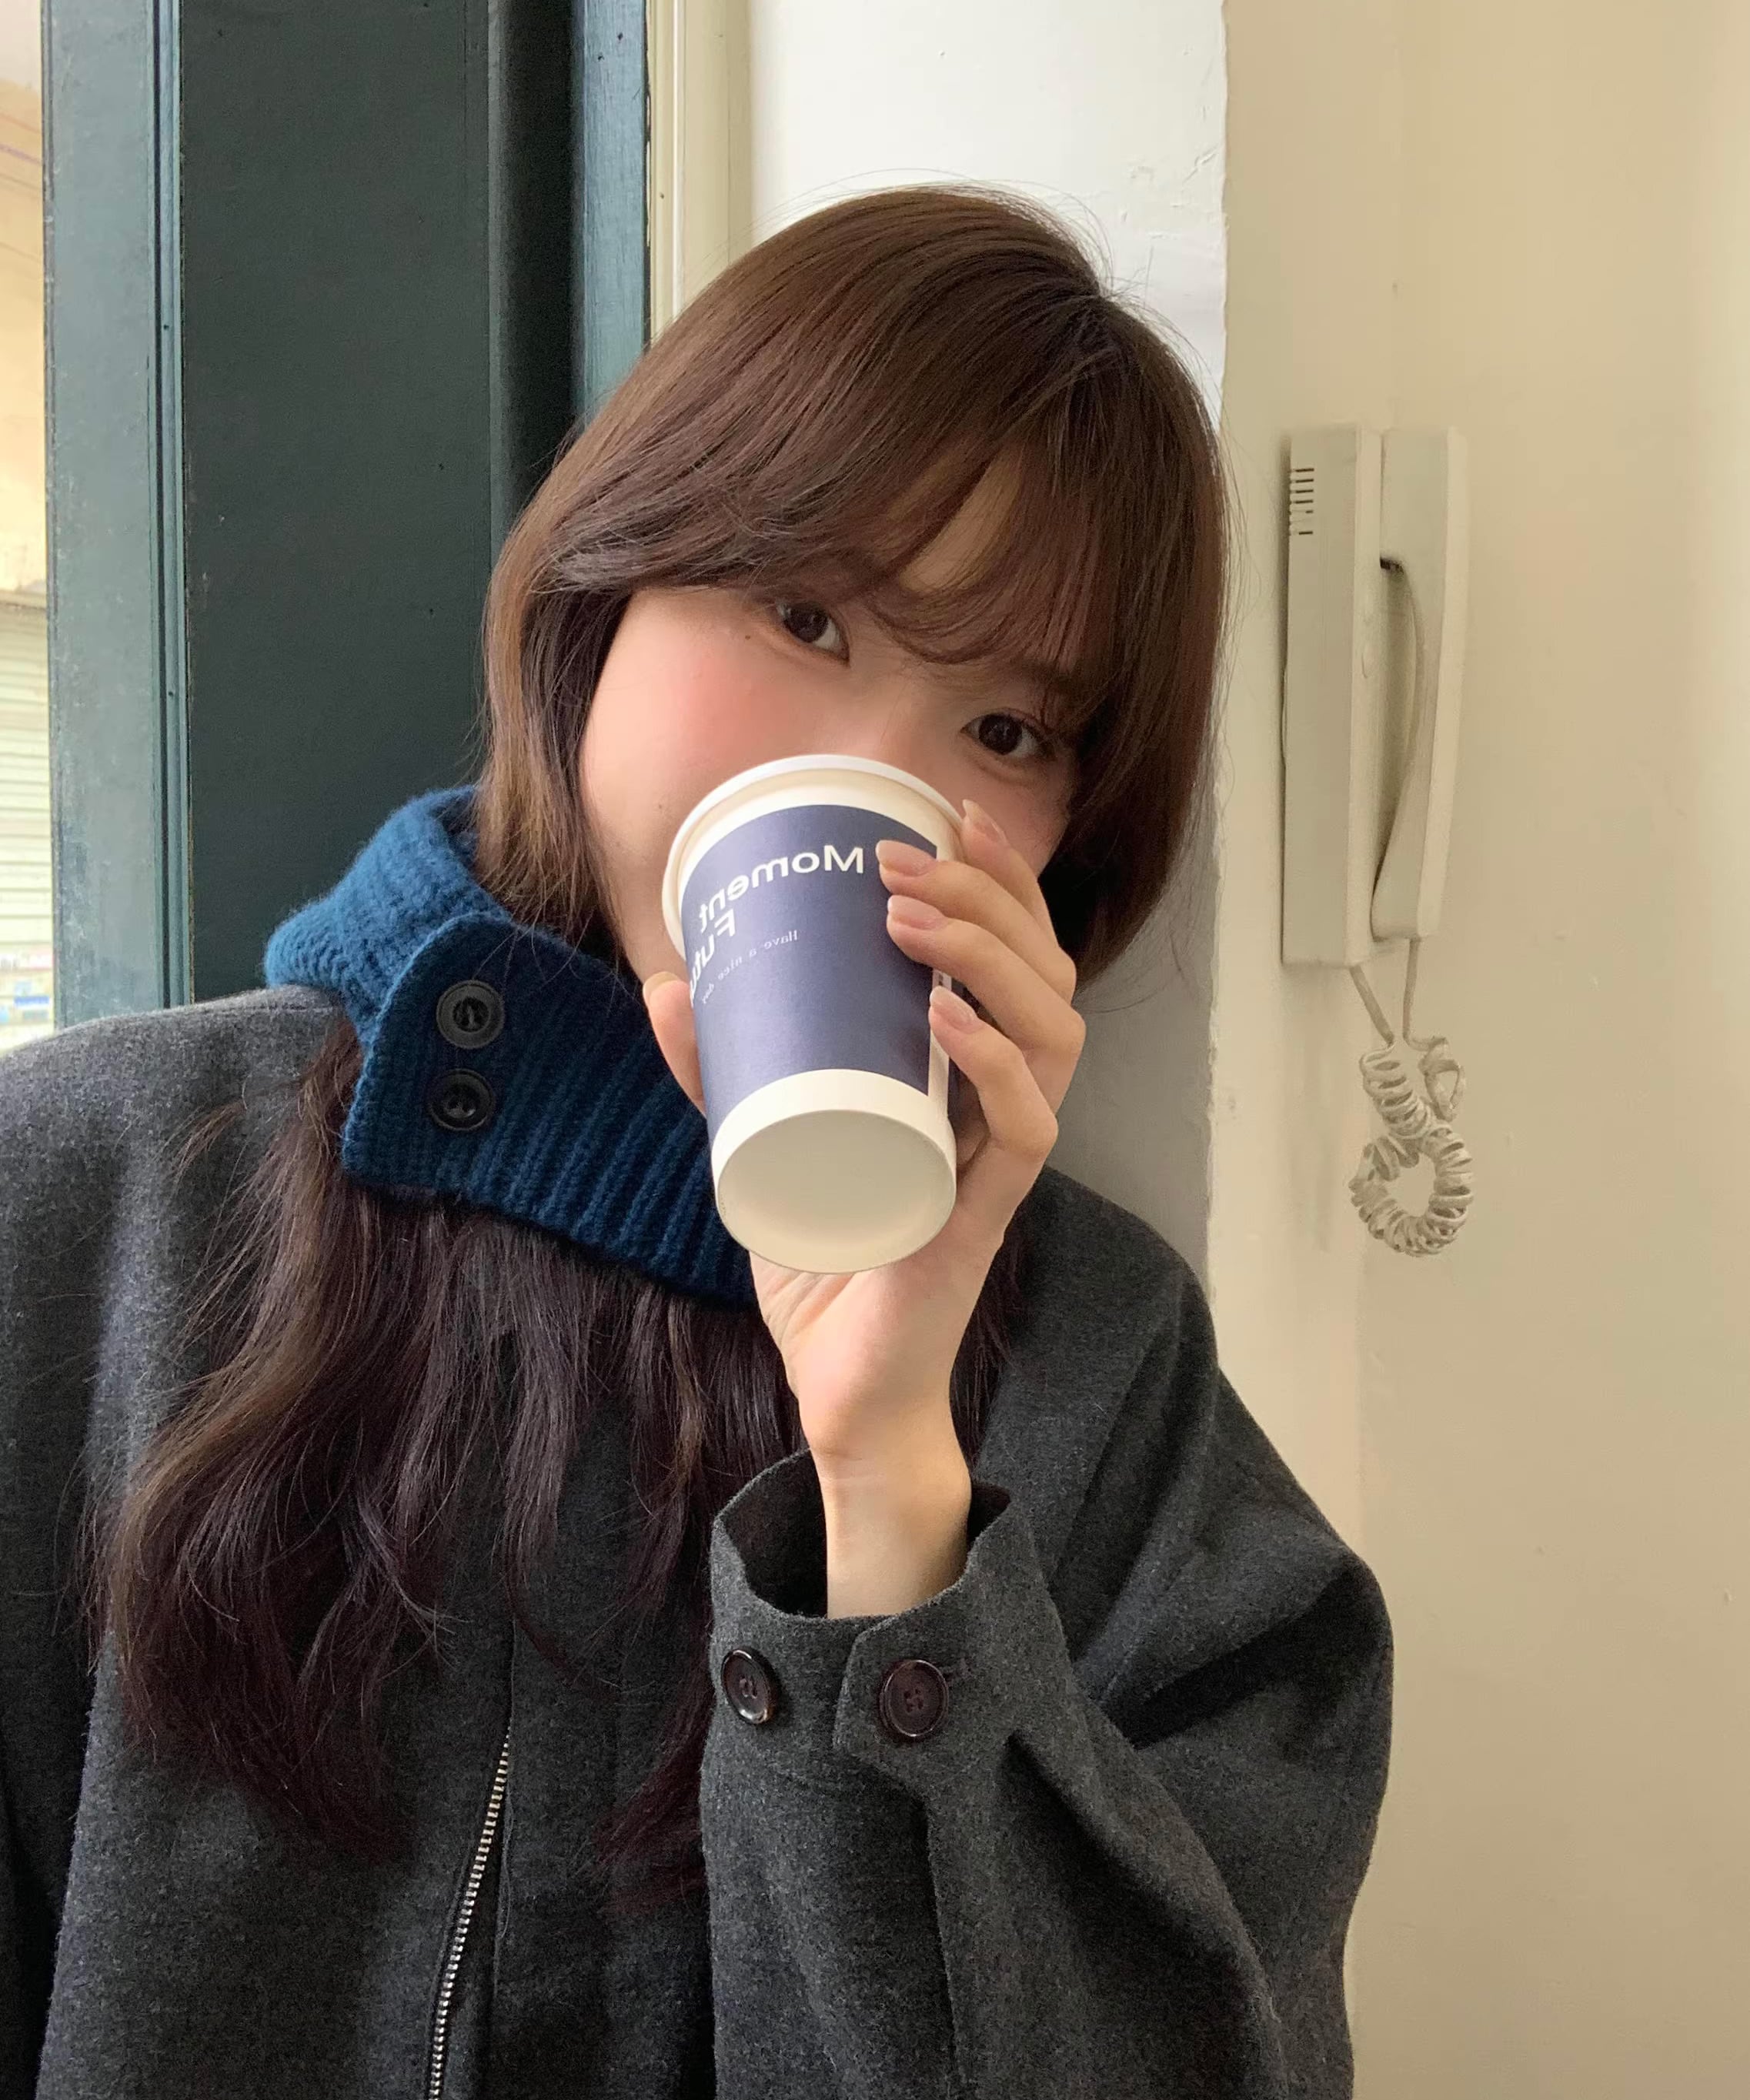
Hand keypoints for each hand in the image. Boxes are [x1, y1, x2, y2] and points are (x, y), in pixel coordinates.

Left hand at [641, 796, 1085, 1486]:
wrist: (842, 1387)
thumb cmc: (824, 1257)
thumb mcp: (758, 1142)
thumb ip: (722, 1072)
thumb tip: (669, 981)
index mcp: (968, 1073)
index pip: (1020, 952)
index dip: (1002, 877)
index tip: (948, 813)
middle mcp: (1001, 1104)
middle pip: (1046, 973)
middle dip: (987, 896)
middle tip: (903, 860)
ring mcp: (1000, 1157)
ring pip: (1055, 1033)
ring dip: (989, 959)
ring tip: (912, 918)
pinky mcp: (985, 1212)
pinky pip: (1028, 1127)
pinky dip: (994, 1064)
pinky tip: (942, 1017)